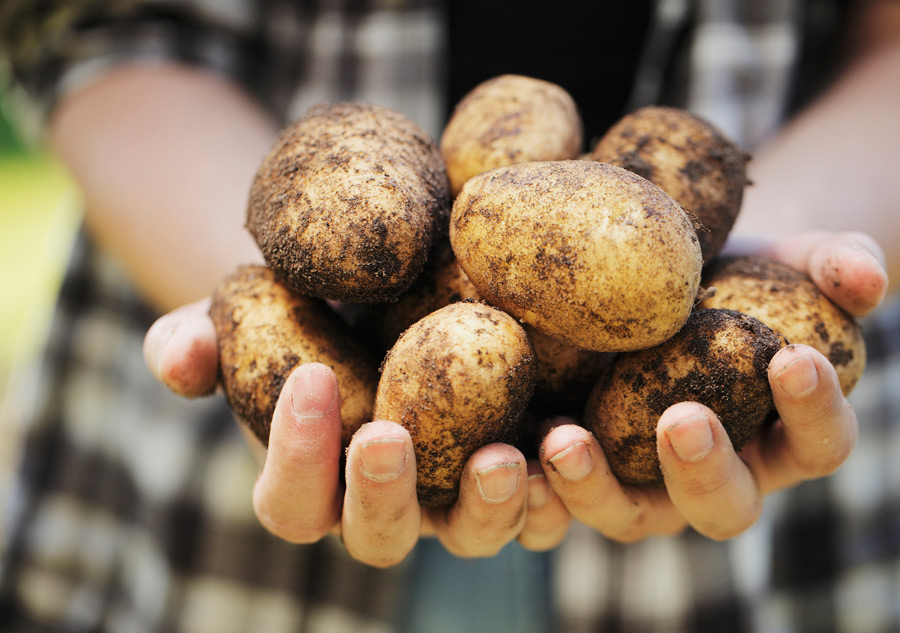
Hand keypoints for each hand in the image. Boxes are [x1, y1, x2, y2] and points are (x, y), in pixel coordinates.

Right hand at [143, 303, 562, 565]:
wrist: (384, 294)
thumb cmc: (306, 309)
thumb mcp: (249, 313)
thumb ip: (201, 339)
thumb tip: (173, 357)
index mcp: (315, 482)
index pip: (291, 500)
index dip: (292, 453)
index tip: (307, 377)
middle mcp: (386, 505)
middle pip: (380, 537)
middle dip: (382, 494)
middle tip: (387, 435)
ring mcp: (455, 497)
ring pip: (471, 537)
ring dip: (487, 508)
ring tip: (502, 456)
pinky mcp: (519, 473)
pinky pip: (542, 507)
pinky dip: (557, 488)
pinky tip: (566, 439)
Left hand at [536, 230, 887, 541]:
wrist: (672, 275)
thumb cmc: (746, 273)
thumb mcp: (796, 258)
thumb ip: (841, 263)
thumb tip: (863, 275)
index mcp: (782, 436)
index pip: (818, 443)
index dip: (813, 409)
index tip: (794, 355)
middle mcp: (717, 475)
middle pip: (722, 506)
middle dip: (703, 470)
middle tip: (683, 418)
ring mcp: (643, 480)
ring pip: (627, 515)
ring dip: (595, 488)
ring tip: (563, 439)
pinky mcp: (581, 464)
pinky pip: (557, 494)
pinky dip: (536, 479)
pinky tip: (513, 438)